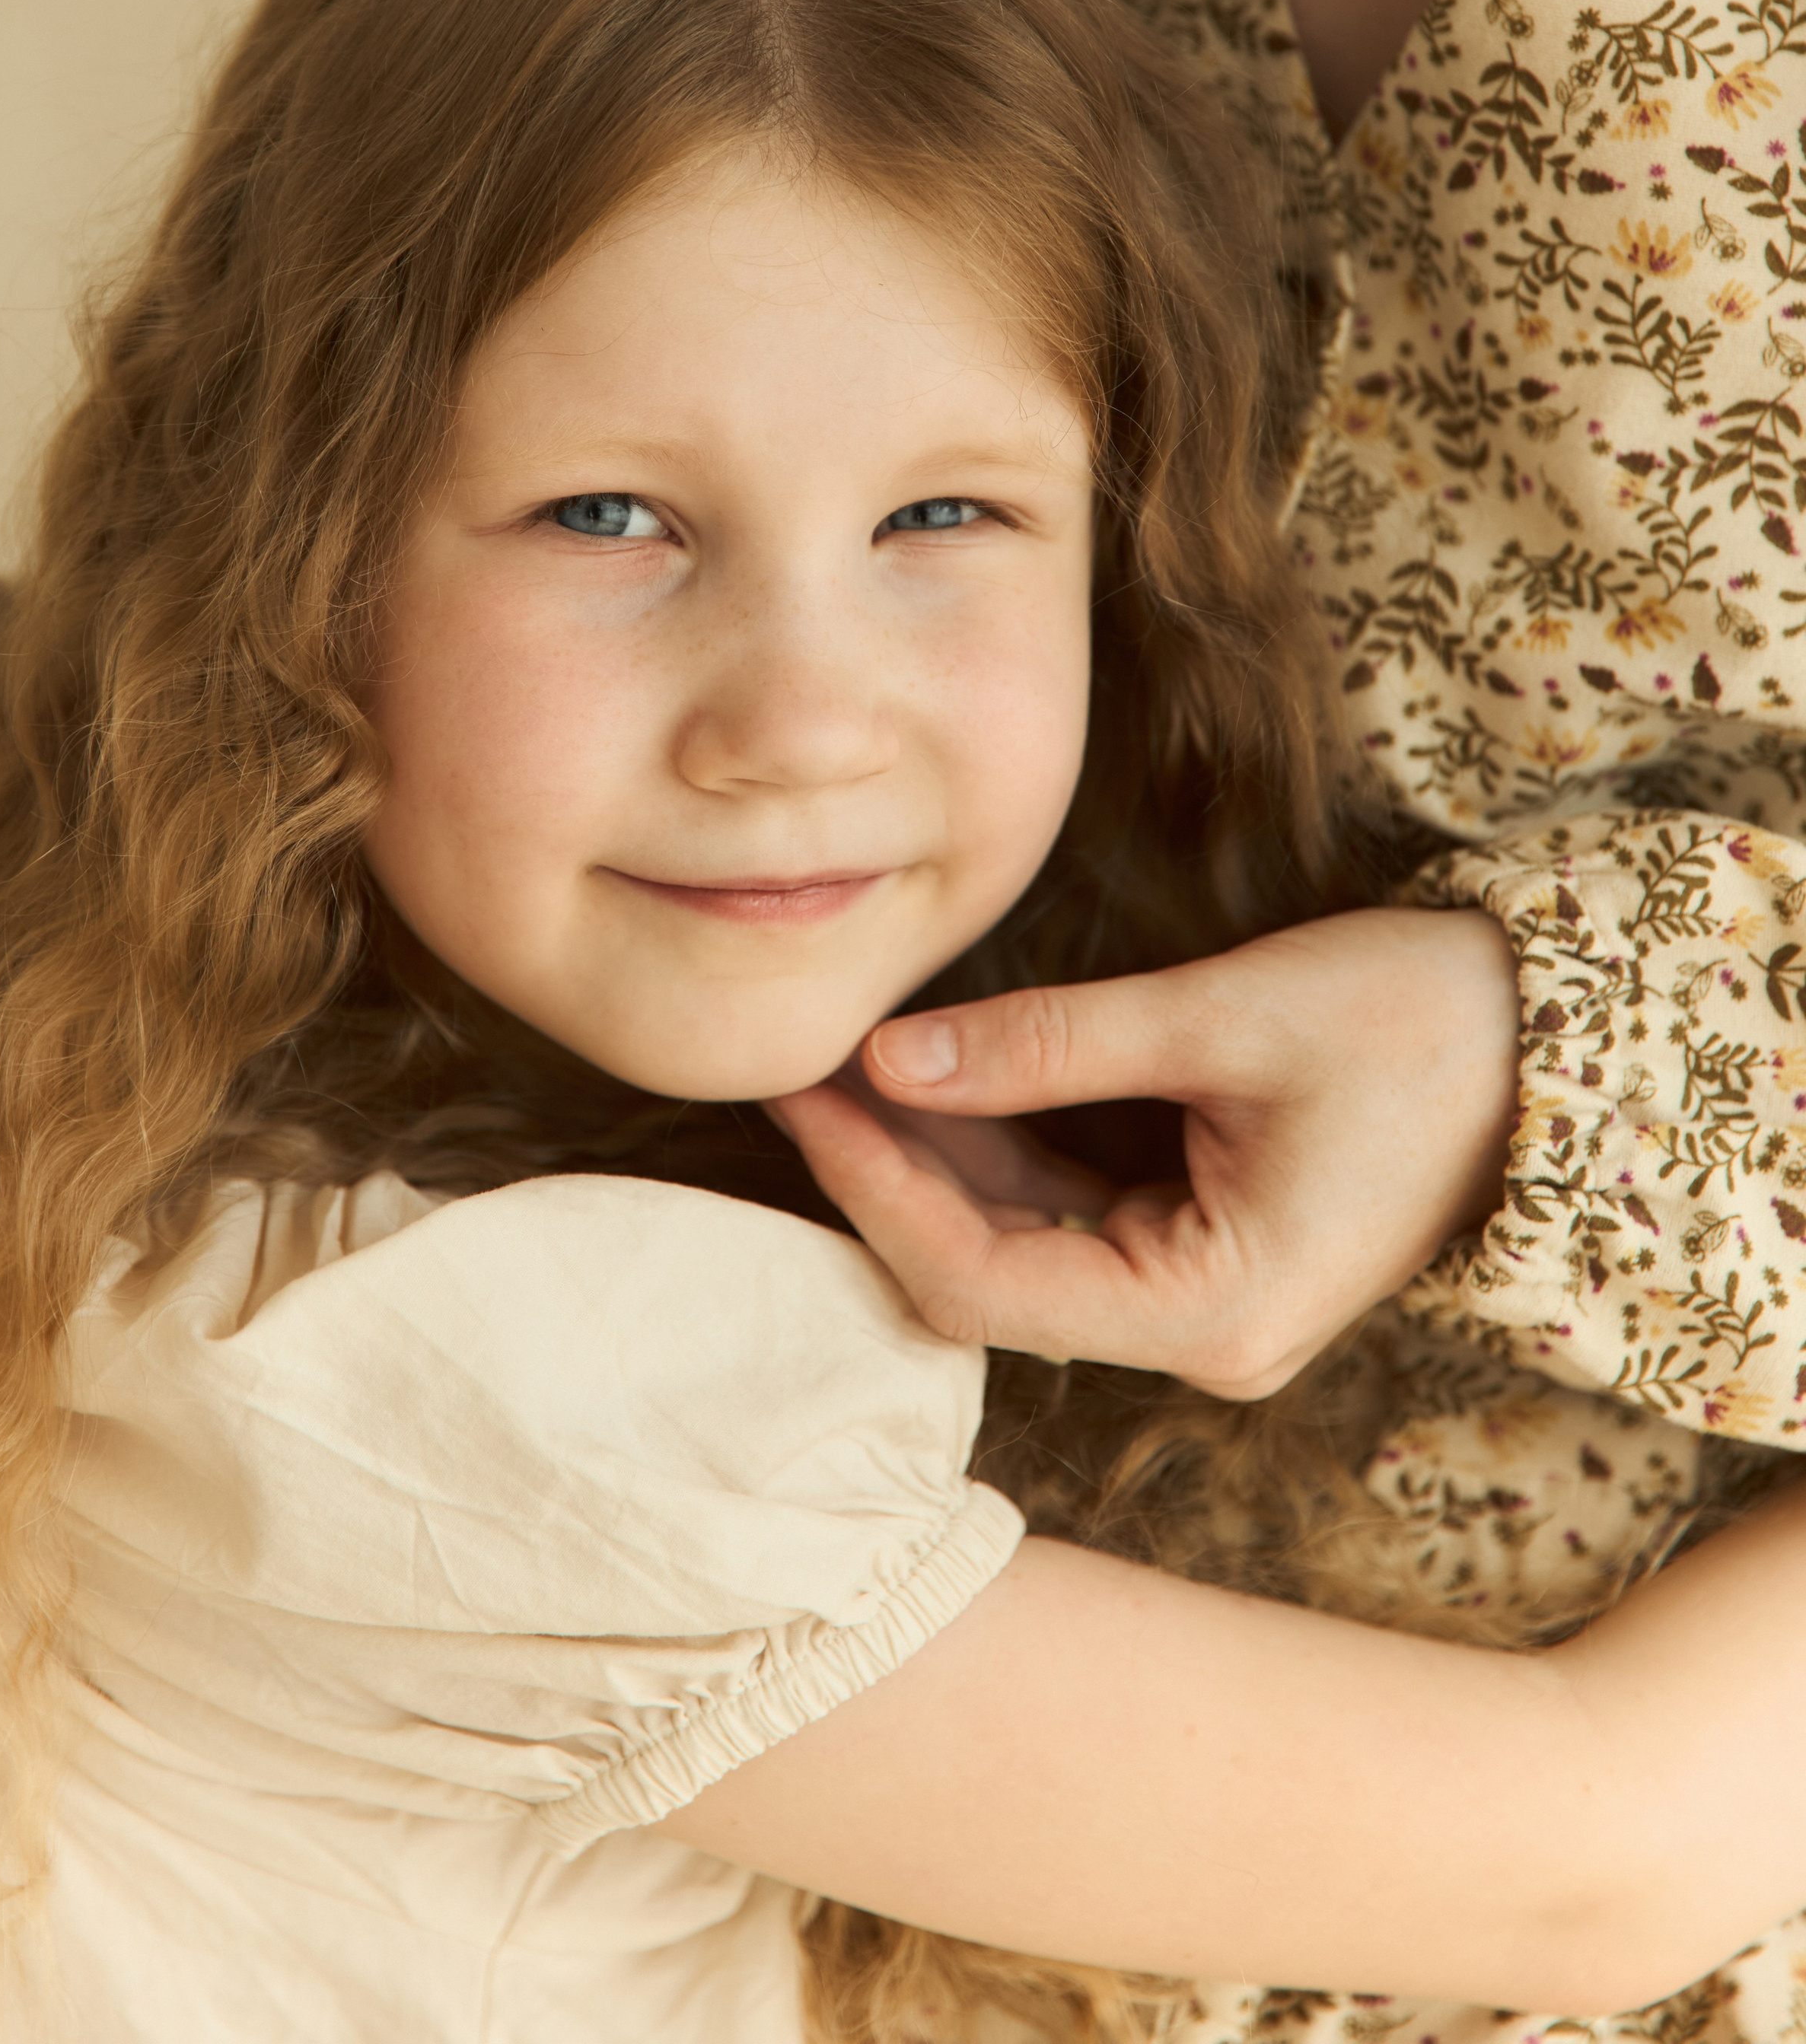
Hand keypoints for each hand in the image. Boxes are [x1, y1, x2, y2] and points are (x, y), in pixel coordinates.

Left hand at [770, 908, 1521, 1396]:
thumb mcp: (1221, 1015)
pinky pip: (1072, 1216)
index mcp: (1214, 1311)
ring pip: (1024, 1246)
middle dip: (892, 1176)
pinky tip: (933, 1081)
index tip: (810, 1098)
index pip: (988, 1280)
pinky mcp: (1206, 1252)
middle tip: (800, 1076)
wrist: (1550, 1035)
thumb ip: (1052, 1043)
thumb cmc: (1413, 1021)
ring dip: (937, 1161)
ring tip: (846, 1069)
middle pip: (993, 1278)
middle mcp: (1203, 1336)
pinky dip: (999, 1151)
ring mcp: (1205, 1302)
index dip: (883, 1192)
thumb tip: (893, 1054)